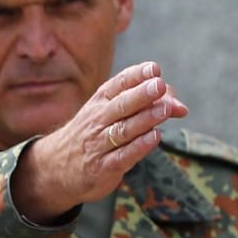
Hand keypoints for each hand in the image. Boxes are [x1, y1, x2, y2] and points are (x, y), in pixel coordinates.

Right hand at [11, 62, 187, 219]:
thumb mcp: (110, 114)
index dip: (137, 75)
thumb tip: (180, 106)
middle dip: (142, 95)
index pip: (118, 84)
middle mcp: (98, 120)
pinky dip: (139, 146)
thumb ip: (147, 105)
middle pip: (121, 105)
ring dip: (145, 119)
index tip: (154, 69)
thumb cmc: (93, 135)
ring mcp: (99, 144)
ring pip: (124, 130)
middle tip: (159, 85)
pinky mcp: (103, 167)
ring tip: (165, 110)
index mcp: (100, 102)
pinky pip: (123, 156)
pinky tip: (155, 137)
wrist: (56, 168)